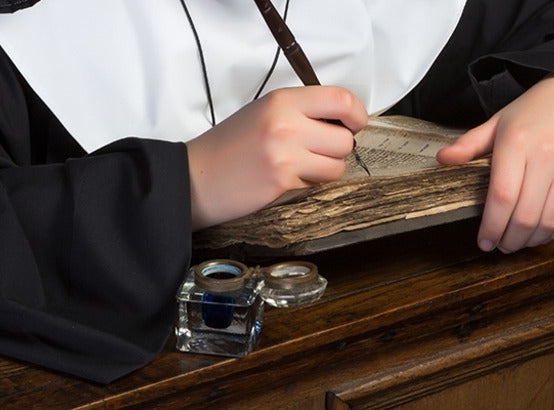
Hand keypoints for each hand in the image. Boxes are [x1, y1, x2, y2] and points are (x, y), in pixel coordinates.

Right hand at [187, 86, 367, 229]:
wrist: (196, 177)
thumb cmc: (228, 146)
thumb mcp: (263, 112)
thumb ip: (301, 110)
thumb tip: (342, 119)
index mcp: (282, 100)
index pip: (341, 99)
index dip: (357, 114)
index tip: (355, 123)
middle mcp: (286, 123)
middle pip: (345, 138)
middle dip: (337, 149)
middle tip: (318, 151)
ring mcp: (285, 153)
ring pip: (337, 165)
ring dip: (326, 170)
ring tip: (301, 167)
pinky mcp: (283, 181)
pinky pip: (318, 183)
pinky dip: (309, 184)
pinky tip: (287, 180)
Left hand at [437, 75, 553, 252]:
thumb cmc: (536, 108)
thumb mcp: (499, 121)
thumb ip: (470, 144)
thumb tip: (442, 160)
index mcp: (517, 143)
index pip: (501, 197)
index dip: (491, 227)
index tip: (483, 242)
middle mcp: (546, 157)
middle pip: (525, 216)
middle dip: (509, 240)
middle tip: (500, 245)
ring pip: (550, 221)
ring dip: (532, 240)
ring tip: (519, 241)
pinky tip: (544, 233)